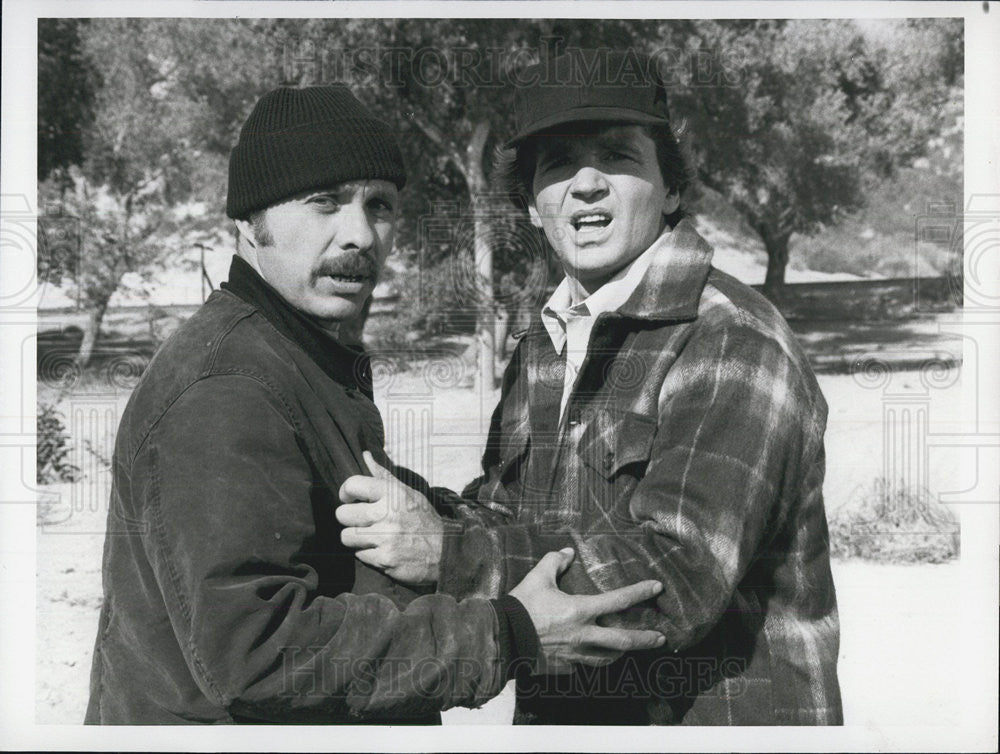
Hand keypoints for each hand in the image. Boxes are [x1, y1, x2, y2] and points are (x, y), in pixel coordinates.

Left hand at [337, 451, 443, 584]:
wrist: (445, 551)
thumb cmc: (422, 518)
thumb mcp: (407, 492)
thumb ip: (383, 475)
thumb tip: (365, 454)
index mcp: (393, 493)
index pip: (352, 485)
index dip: (345, 493)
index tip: (349, 499)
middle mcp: (388, 513)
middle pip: (343, 514)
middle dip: (351, 519)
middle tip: (364, 521)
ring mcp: (386, 537)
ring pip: (346, 536)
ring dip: (357, 539)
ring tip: (372, 536)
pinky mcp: (385, 559)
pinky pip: (358, 555)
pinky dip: (367, 554)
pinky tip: (382, 549)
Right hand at [509, 548, 664, 674]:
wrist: (504, 638)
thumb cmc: (523, 606)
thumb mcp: (538, 577)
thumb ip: (554, 561)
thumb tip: (567, 552)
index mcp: (581, 610)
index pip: (619, 600)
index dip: (640, 592)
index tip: (657, 588)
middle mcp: (584, 635)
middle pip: (624, 640)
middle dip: (646, 639)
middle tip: (661, 638)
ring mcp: (576, 655)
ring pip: (607, 658)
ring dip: (621, 653)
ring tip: (628, 650)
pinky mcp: (565, 667)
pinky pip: (584, 666)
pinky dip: (590, 660)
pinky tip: (591, 657)